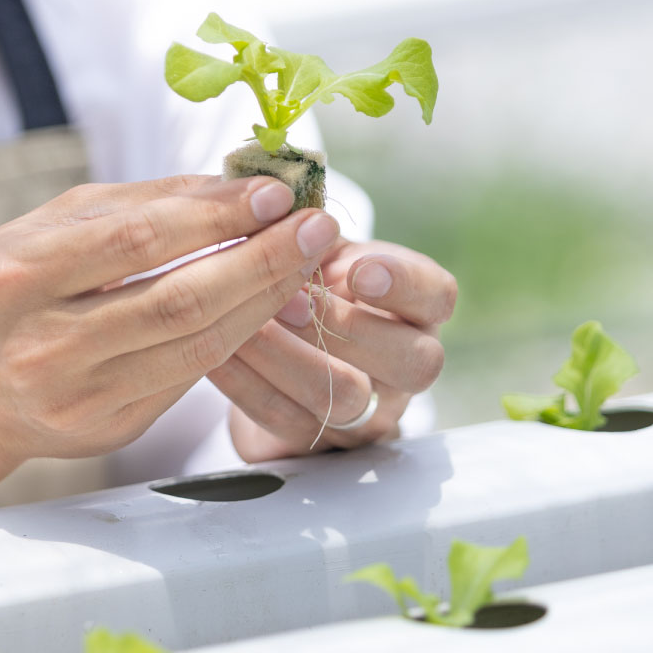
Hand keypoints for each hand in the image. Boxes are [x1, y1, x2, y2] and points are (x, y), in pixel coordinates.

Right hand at [0, 174, 341, 466]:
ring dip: (265, 300)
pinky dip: (239, 334)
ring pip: (198, 347)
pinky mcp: (109, 430)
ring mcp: (78, 399)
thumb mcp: (54, 223)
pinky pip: (191, 376)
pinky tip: (270, 302)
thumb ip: (144, 200)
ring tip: (307, 260)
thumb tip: (241, 184)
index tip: (275, 194)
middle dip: (263, 261)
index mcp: (18, 277)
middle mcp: (44, 346)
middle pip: (180, 302)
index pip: (137, 242)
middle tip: (318, 227)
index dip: (216, 218)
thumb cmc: (12, 284)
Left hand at [209, 239, 456, 460]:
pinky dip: (246, 382)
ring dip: (288, 355)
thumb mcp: (320, 252)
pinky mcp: (316, 441)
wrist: (274, 351)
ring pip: (345, 397)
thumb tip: (285, 210)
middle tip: (289, 299)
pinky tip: (214, 350)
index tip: (358, 269)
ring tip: (244, 322)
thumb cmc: (305, 284)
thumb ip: (313, 234)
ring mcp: (366, 412)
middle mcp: (405, 366)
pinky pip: (285, 417)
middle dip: (345, 326)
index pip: (437, 296)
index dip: (404, 284)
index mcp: (416, 309)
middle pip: (411, 361)